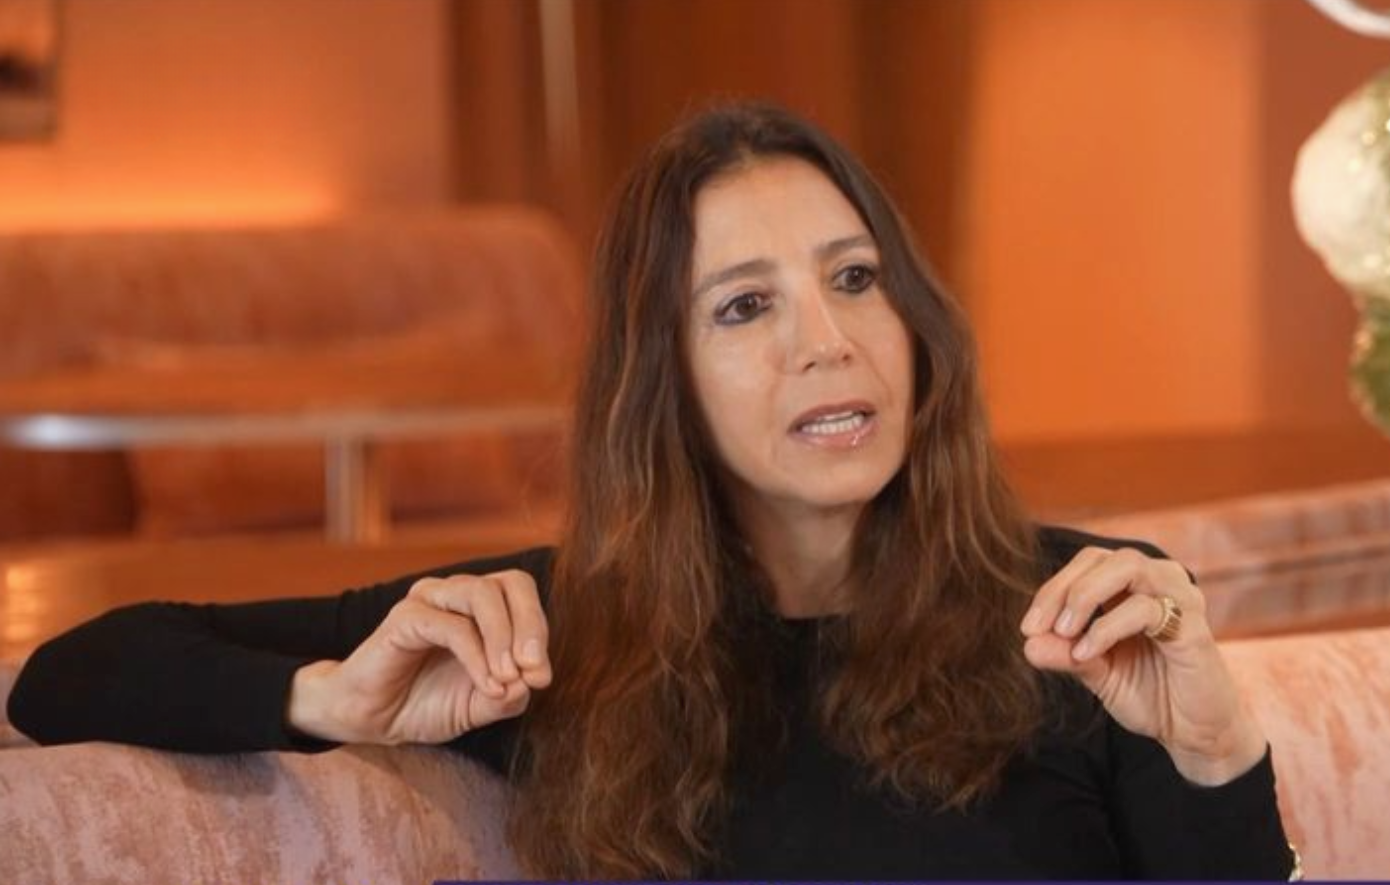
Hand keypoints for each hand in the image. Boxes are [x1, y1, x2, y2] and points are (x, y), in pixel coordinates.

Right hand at [287, 569, 551, 744]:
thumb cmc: (425, 704)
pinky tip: (486, 684)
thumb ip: (509, 695)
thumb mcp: (479, 706)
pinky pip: (453, 626)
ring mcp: (430, 600)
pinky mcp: (405, 618)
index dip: (539, 630)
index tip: (542, 678)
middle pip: (511, 583)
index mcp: (479, 607)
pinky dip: (477, 656)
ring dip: (504, 638)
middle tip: (535, 671)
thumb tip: (533, 682)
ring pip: (483, 595)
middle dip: (531, 626)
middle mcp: (456, 594)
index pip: (521, 594)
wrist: (371, 720)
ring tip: (509, 678)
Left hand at [1020, 546, 1266, 784]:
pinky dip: (1107, 627)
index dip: (1053, 589)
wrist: (1195, 733)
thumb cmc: (1150, 694)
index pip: (1087, 564)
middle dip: (1062, 589)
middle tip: (1038, 627)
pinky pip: (1145, 609)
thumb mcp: (1096, 674)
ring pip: (1127, 566)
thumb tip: (1028, 644)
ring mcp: (1180, 599)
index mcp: (1134, 587)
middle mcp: (1159, 582)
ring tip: (1063, 633)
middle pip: (1102, 557)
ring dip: (1084, 595)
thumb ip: (1065, 655)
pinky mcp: (1194, 627)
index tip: (1028, 627)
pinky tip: (1087, 652)